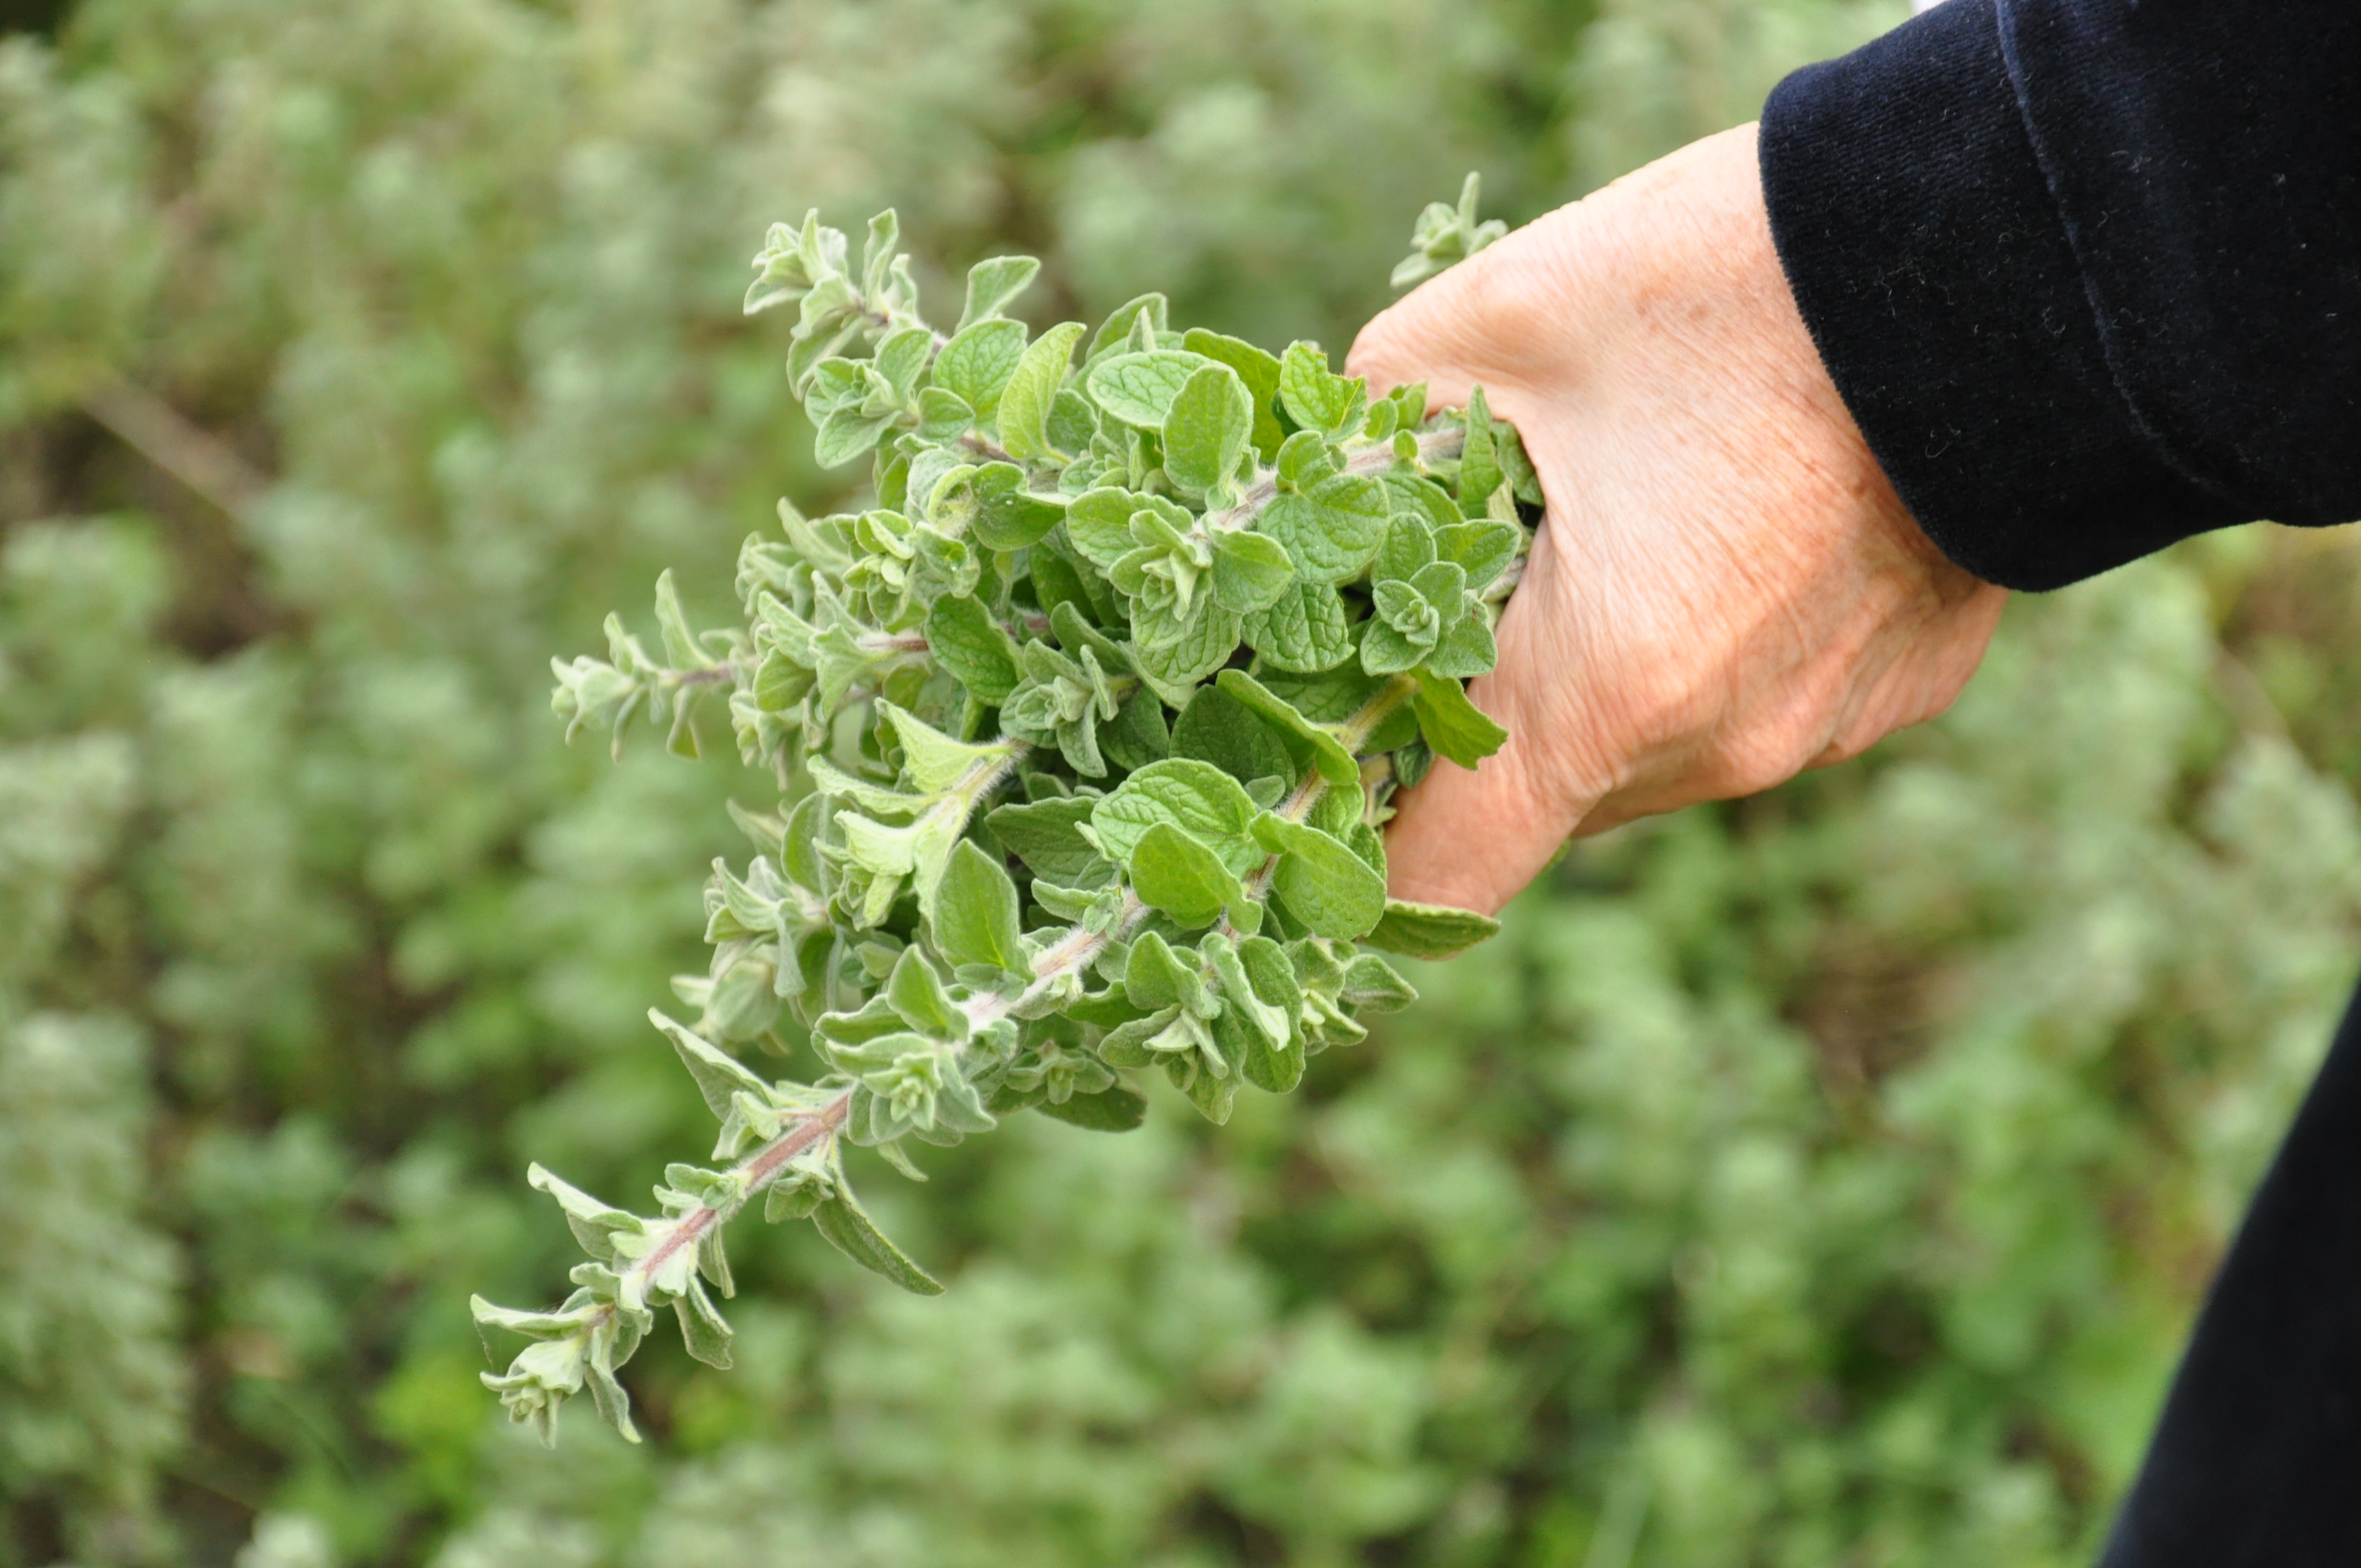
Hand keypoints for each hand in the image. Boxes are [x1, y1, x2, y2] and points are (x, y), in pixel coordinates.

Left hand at [1349, 123, 2008, 914]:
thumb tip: (1323, 501)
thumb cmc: (1735, 286)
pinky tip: (1721, 512)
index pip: (1435, 877)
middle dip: (1474, 715)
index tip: (1314, 782)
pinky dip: (1703, 641)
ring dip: (1593, 671)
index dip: (1353, 849)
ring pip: (1643, 748)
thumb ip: (1367, 438)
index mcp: (1604, 695)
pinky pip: (1752, 699)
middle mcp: (1721, 749)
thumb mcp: (1488, 327)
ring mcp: (1822, 728)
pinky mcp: (1897, 690)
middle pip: (1538, 797)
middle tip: (1443, 586)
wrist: (2007, 245)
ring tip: (1601, 522)